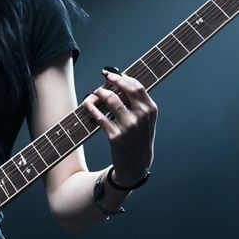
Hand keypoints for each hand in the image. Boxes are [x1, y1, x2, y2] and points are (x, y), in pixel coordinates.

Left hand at [81, 69, 156, 184]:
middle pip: (124, 89)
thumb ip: (139, 103)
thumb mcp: (146, 120)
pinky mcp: (115, 136)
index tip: (112, 73)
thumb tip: (122, 81)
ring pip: (110, 100)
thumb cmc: (139, 138)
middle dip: (111, 80)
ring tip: (95, 93)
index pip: (137, 86)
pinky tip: (87, 104)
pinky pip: (100, 117)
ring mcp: (128, 126)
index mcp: (151, 110)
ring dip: (99, 93)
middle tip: (103, 78)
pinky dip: (91, 108)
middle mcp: (141, 116)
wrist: (136, 165)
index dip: (122, 77)